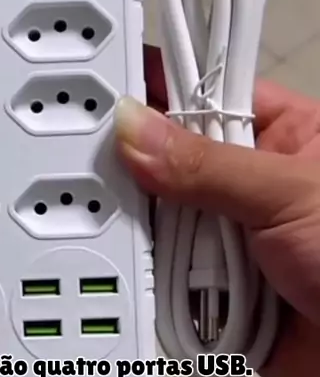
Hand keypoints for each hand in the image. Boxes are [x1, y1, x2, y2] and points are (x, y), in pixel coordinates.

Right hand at [115, 45, 319, 376]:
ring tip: (112, 224)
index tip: (102, 84)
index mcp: (280, 136)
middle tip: (87, 160)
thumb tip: (134, 128)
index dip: (157, 86)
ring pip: (160, 218)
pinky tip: (125, 270)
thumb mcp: (289, 195)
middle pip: (169, 158)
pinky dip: (147, 277)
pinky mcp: (211, 291)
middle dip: (139, 167)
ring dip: (147, 231)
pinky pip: (162, 275)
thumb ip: (209, 165)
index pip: (206, 92)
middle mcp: (246, 183)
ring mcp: (226, 237)